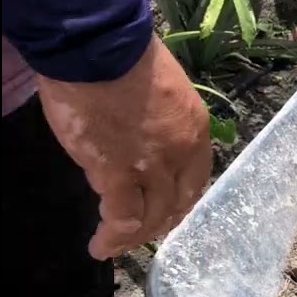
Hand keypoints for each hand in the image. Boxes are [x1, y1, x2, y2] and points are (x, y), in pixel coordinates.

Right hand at [36, 35, 212, 259]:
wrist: (101, 49)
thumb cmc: (127, 58)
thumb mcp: (164, 92)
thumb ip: (160, 123)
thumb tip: (141, 143)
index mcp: (195, 132)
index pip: (195, 180)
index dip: (181, 201)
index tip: (167, 212)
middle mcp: (180, 155)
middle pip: (175, 204)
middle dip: (159, 224)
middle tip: (141, 234)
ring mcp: (151, 167)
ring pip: (149, 217)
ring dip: (133, 237)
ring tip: (114, 247)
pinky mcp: (117, 173)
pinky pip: (121, 216)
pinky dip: (112, 235)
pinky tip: (101, 245)